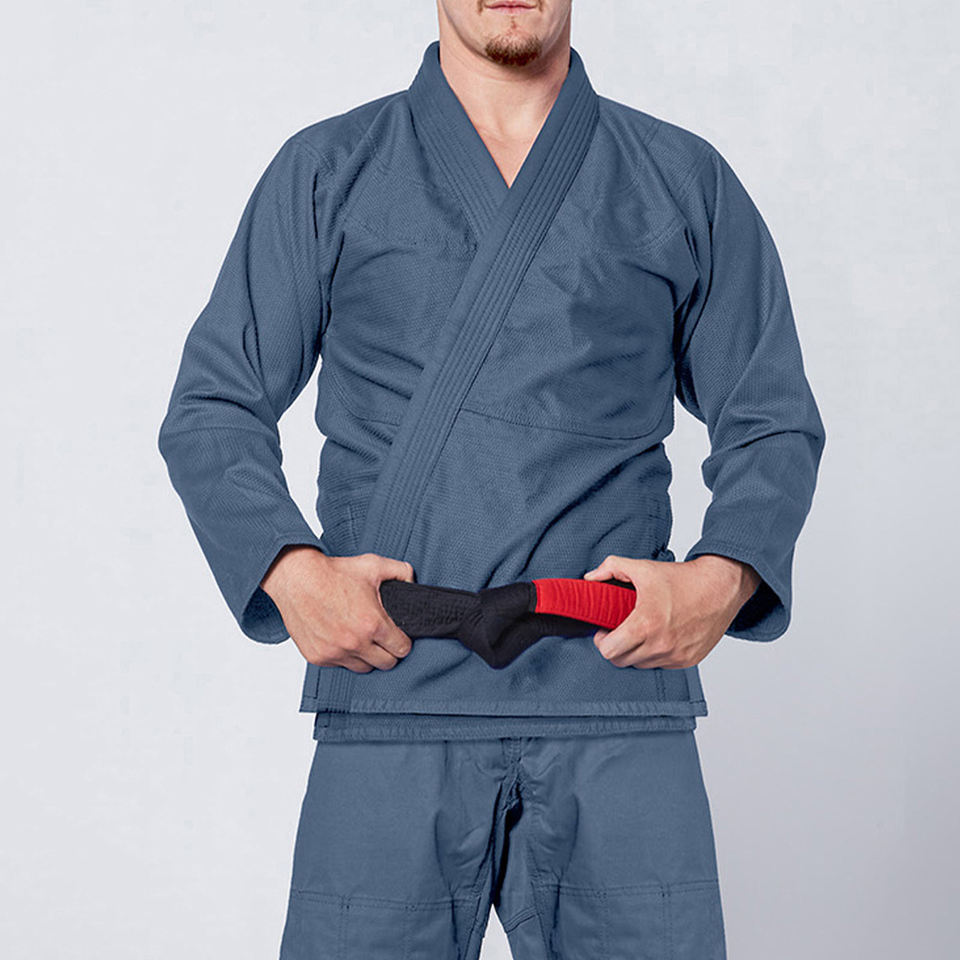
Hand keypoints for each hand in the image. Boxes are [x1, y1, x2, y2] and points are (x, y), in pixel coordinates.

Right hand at [260, 546, 415, 671]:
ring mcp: (335, 653)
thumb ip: (401, 571)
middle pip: (386, 663)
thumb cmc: (333, 572)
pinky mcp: (318, 657)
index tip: (398, 636)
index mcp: (372, 624)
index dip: (403, 642)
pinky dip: (344, 656)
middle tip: (382, 638)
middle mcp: (355, 643)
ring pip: (363, 668)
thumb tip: (412, 581)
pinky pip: (340, 665)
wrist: (297, 578)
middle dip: (388, 651)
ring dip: (366, 656)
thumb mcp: (373, 564)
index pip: (402, 649)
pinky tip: (342, 638)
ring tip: (362, 638)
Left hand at [582, 553, 760, 668]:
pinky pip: (661, 665)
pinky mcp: (688, 660)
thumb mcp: (643, 567)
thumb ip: (611, 567)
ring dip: (635, 652)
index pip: (609, 651)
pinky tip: (657, 636)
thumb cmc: (683, 579)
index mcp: (645, 625)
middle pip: (621, 661)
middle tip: (617, 632)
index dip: (601, 641)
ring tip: (638, 633)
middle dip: (615, 647)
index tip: (604, 631)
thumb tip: (590, 578)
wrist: (721, 587)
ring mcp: (675, 656)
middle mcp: (661, 645)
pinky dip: (654, 654)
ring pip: (641, 665)